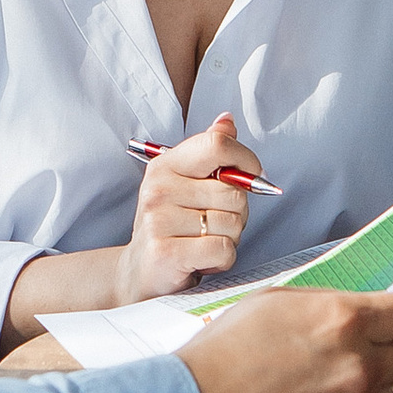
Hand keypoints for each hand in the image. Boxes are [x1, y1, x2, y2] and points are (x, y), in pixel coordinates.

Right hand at [117, 116, 261, 302]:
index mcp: (166, 165)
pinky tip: (203, 260)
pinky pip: (223, 250)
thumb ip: (208, 153)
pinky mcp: (166, 252)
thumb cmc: (170, 227)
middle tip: (214, 225)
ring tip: (204, 242)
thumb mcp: (185, 184)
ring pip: (232, 223)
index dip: (246, 159)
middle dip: (237, 213)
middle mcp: (158, 189)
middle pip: (234, 192)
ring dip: (230, 239)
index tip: (251, 175)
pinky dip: (223, 260)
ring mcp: (159, 220)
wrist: (140, 272)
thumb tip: (227, 120)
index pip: (216, 145)